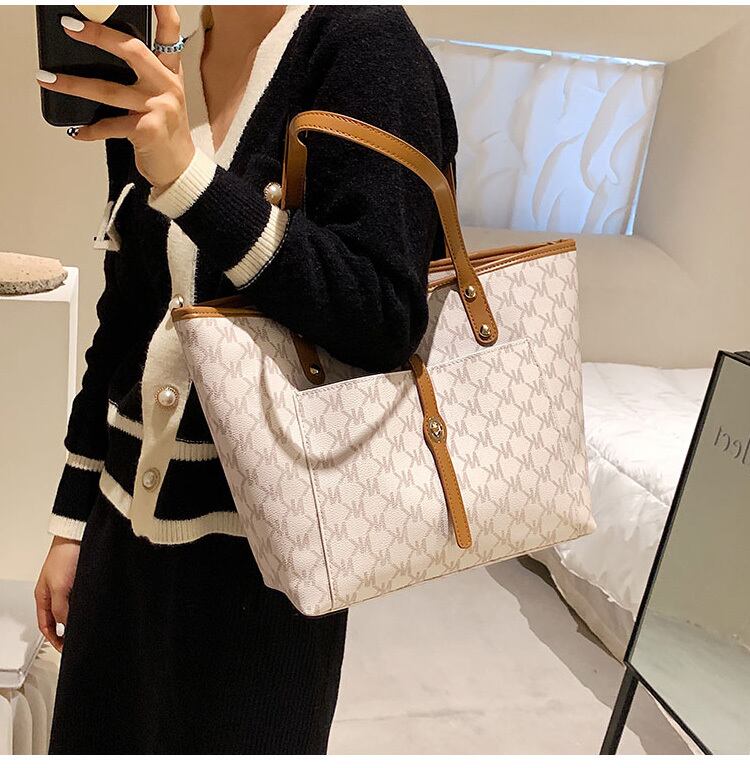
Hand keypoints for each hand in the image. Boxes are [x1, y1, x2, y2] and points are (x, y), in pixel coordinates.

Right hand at [35, 536, 80, 651]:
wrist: (79, 534)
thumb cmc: (65, 555)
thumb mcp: (60, 587)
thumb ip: (61, 609)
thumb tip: (66, 627)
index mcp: (43, 597)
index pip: (46, 625)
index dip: (54, 640)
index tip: (65, 650)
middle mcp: (56, 593)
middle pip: (60, 619)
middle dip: (68, 632)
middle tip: (79, 642)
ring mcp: (71, 586)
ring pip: (74, 610)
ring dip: (80, 619)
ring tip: (90, 629)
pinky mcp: (84, 579)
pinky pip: (85, 599)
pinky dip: (89, 607)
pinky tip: (97, 610)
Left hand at [36, 6, 194, 188]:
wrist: (179, 168)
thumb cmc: (165, 131)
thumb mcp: (162, 98)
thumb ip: (143, 76)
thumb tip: (100, 55)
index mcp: (171, 73)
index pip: (169, 35)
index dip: (163, 11)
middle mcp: (167, 86)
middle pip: (132, 51)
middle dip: (99, 36)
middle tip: (70, 27)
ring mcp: (159, 108)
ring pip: (109, 91)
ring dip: (73, 85)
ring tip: (47, 80)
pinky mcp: (148, 130)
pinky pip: (111, 126)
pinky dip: (90, 130)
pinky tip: (78, 131)